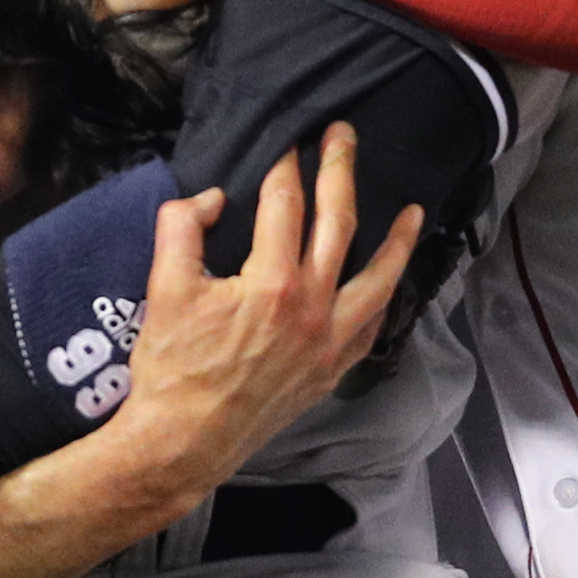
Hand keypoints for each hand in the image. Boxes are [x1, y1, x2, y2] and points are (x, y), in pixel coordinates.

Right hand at [92, 127, 421, 504]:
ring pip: (378, 280)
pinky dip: (384, 300)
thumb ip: (182, 227)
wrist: (184, 440)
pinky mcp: (331, 370)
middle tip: (344, 136)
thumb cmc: (172, 366)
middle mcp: (313, 307)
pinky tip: (387, 285)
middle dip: (341, 172)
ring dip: (397, 242)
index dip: (286, 164)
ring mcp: (329, 341)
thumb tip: (213, 200)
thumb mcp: (164, 287)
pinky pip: (371, 328)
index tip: (290, 138)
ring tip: (414, 213)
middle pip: (339, 224)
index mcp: (273, 282)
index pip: (285, 204)